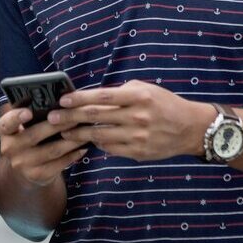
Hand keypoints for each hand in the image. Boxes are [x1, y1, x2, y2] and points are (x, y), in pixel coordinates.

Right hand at [0, 104, 86, 186]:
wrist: (28, 169)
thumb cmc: (31, 138)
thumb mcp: (26, 126)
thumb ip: (35, 114)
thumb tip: (60, 100)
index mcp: (5, 131)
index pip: (6, 123)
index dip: (16, 117)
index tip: (29, 112)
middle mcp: (9, 148)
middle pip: (34, 135)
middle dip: (57, 125)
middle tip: (75, 116)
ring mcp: (22, 163)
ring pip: (51, 150)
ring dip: (71, 140)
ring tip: (85, 131)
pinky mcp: (36, 175)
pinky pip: (59, 163)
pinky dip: (73, 154)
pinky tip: (83, 147)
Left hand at [52, 80, 214, 161]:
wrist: (190, 128)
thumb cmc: (164, 104)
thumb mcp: (145, 89)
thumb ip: (120, 93)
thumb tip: (91, 98)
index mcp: (138, 96)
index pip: (101, 97)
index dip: (79, 98)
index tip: (62, 100)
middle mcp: (137, 116)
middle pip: (95, 117)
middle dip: (69, 117)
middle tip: (52, 118)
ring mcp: (137, 137)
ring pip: (99, 136)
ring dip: (78, 134)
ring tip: (63, 132)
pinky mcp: (138, 152)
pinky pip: (110, 148)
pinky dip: (97, 144)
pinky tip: (87, 140)